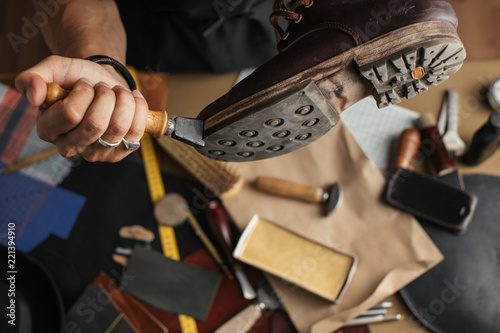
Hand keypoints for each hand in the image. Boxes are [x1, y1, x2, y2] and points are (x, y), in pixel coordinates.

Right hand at [15, 55, 147, 161]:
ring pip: (118, 127)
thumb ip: (32, 78)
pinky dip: (138, 109)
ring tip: (117, 93)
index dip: (84, 92)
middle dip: (106, 96)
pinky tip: (132, 99)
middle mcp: (69, 147)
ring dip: (123, 100)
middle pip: (96, 123)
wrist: (103, 82)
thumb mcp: (52, 69)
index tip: (85, 83)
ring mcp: (95, 154)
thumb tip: (34, 96)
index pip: (72, 114)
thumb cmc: (76, 77)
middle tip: (103, 88)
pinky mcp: (118, 154)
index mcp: (48, 130)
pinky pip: (136, 132)